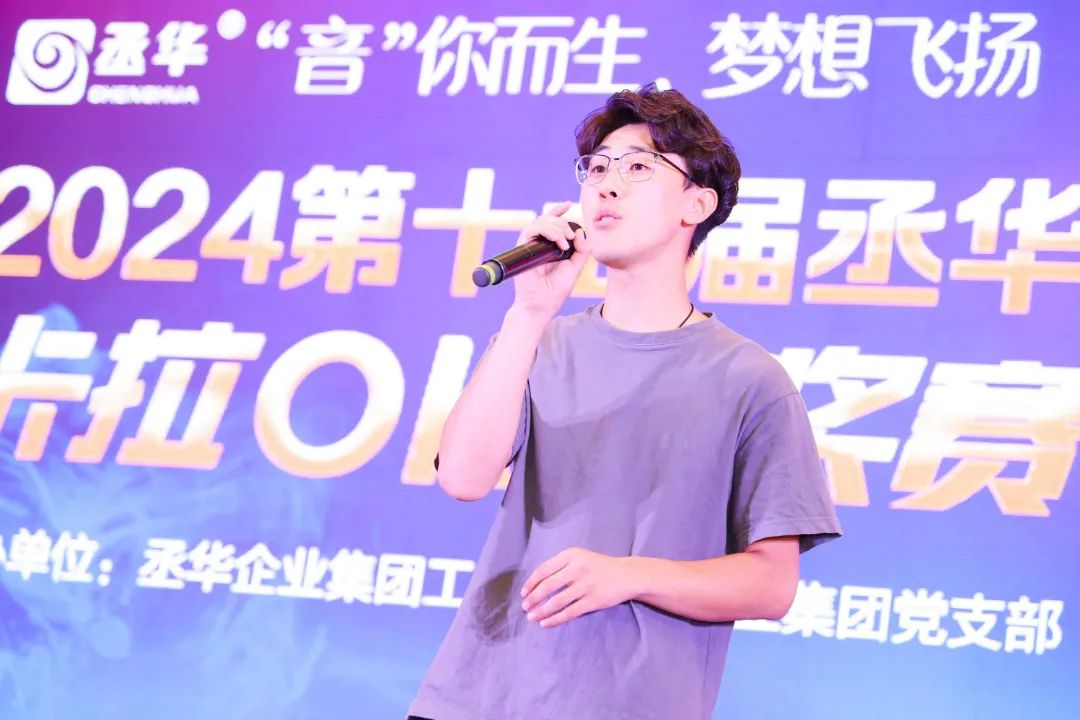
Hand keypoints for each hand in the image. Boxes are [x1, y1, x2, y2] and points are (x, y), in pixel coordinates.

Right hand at [509, 201, 590, 319]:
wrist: (541, 305)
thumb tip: (580, 232)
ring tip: (565, 241)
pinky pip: (532, 229)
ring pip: (541, 221)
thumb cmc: (555, 290)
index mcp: (549, 247)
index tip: (568, 204)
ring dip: (557, 226)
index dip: (558, 211)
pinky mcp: (523, 248)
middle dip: (563, 223)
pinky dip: (548, 231)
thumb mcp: (575, 268)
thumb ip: (581, 250)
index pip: (552, 223)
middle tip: (571, 238)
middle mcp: (538, 244)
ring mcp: (530, 245)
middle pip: (549, 220)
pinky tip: (559, 242)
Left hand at [519, 547, 636, 627]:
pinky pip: (569, 612)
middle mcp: (577, 568)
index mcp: (571, 555)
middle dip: (533, 598)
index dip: (531, 583)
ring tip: (532, 618)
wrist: (626, 575)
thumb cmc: (597, 567)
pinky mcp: (593, 601)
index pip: (544, 569)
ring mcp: (586, 585)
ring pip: (557, 601)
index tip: (523, 593)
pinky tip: (546, 623)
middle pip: (548, 586)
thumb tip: (535, 585)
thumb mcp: (579, 557)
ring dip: (541, 611)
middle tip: (525, 607)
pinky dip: (555, 619)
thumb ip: (560, 566)